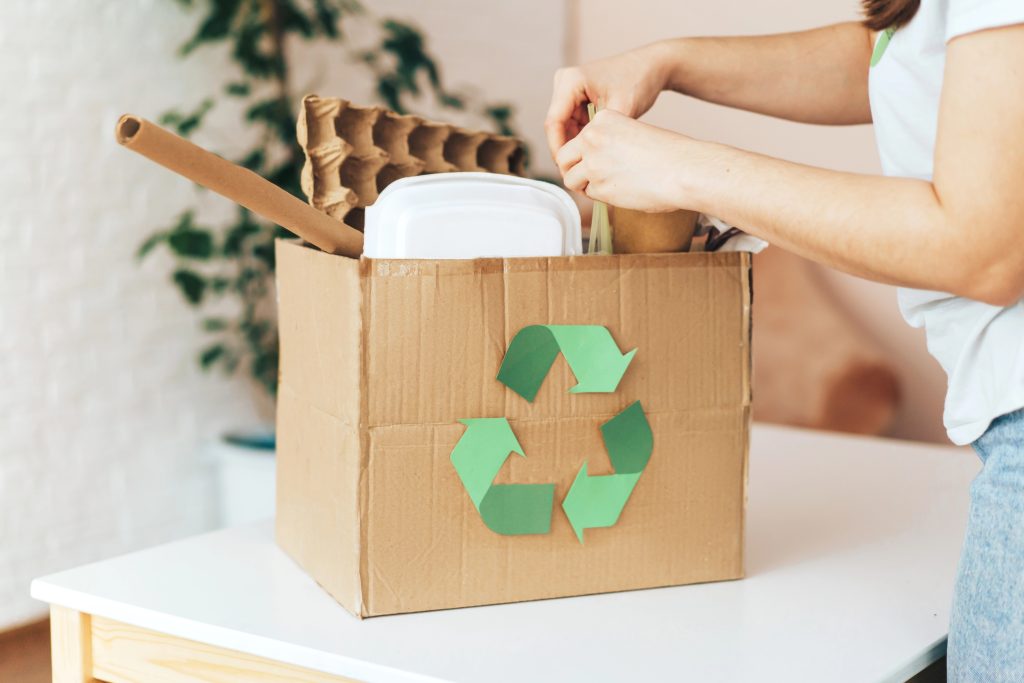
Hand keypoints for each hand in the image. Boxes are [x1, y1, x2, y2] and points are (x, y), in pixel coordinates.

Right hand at [544, 43, 671, 158]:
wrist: (652, 66)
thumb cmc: (639, 81)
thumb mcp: (621, 110)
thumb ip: (601, 135)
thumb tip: (585, 162)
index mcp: (570, 80)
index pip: (554, 122)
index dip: (559, 149)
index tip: (569, 170)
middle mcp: (564, 82)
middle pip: (556, 125)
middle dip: (566, 149)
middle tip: (578, 173)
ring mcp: (568, 89)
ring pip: (563, 127)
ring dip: (574, 145)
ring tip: (587, 165)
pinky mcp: (576, 97)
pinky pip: (572, 123)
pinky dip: (581, 138)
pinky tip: (592, 153)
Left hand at [555, 109, 692, 211]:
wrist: (684, 169)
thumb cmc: (668, 154)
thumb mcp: (633, 134)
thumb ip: (608, 143)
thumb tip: (592, 163)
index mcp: (603, 119)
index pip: (578, 138)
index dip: (583, 153)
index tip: (593, 162)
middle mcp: (592, 138)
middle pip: (563, 157)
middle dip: (572, 169)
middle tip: (585, 179)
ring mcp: (593, 163)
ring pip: (570, 179)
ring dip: (583, 185)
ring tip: (605, 187)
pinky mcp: (599, 186)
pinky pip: (589, 194)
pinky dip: (599, 196)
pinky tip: (620, 192)